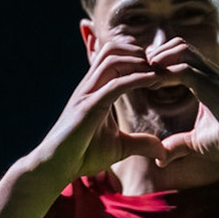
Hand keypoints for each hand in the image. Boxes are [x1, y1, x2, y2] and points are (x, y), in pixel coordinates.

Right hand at [31, 41, 171, 181]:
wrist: (56, 167)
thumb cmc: (82, 155)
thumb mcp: (119, 147)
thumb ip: (140, 143)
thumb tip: (162, 151)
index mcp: (94, 90)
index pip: (114, 58)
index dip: (137, 58)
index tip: (159, 71)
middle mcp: (89, 86)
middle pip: (112, 50)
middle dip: (138, 52)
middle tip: (160, 67)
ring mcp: (87, 94)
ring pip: (112, 60)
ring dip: (139, 62)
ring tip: (159, 73)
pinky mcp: (88, 107)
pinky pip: (116, 84)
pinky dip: (138, 78)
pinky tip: (155, 81)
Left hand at [144, 38, 218, 165]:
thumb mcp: (197, 144)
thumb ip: (178, 145)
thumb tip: (160, 158)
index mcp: (207, 81)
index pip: (181, 56)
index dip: (160, 61)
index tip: (143, 77)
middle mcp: (210, 74)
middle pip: (179, 44)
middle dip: (157, 53)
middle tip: (141, 71)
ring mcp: (212, 77)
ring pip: (181, 49)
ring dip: (160, 58)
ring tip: (146, 75)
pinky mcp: (212, 87)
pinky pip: (183, 69)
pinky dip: (165, 73)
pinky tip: (153, 85)